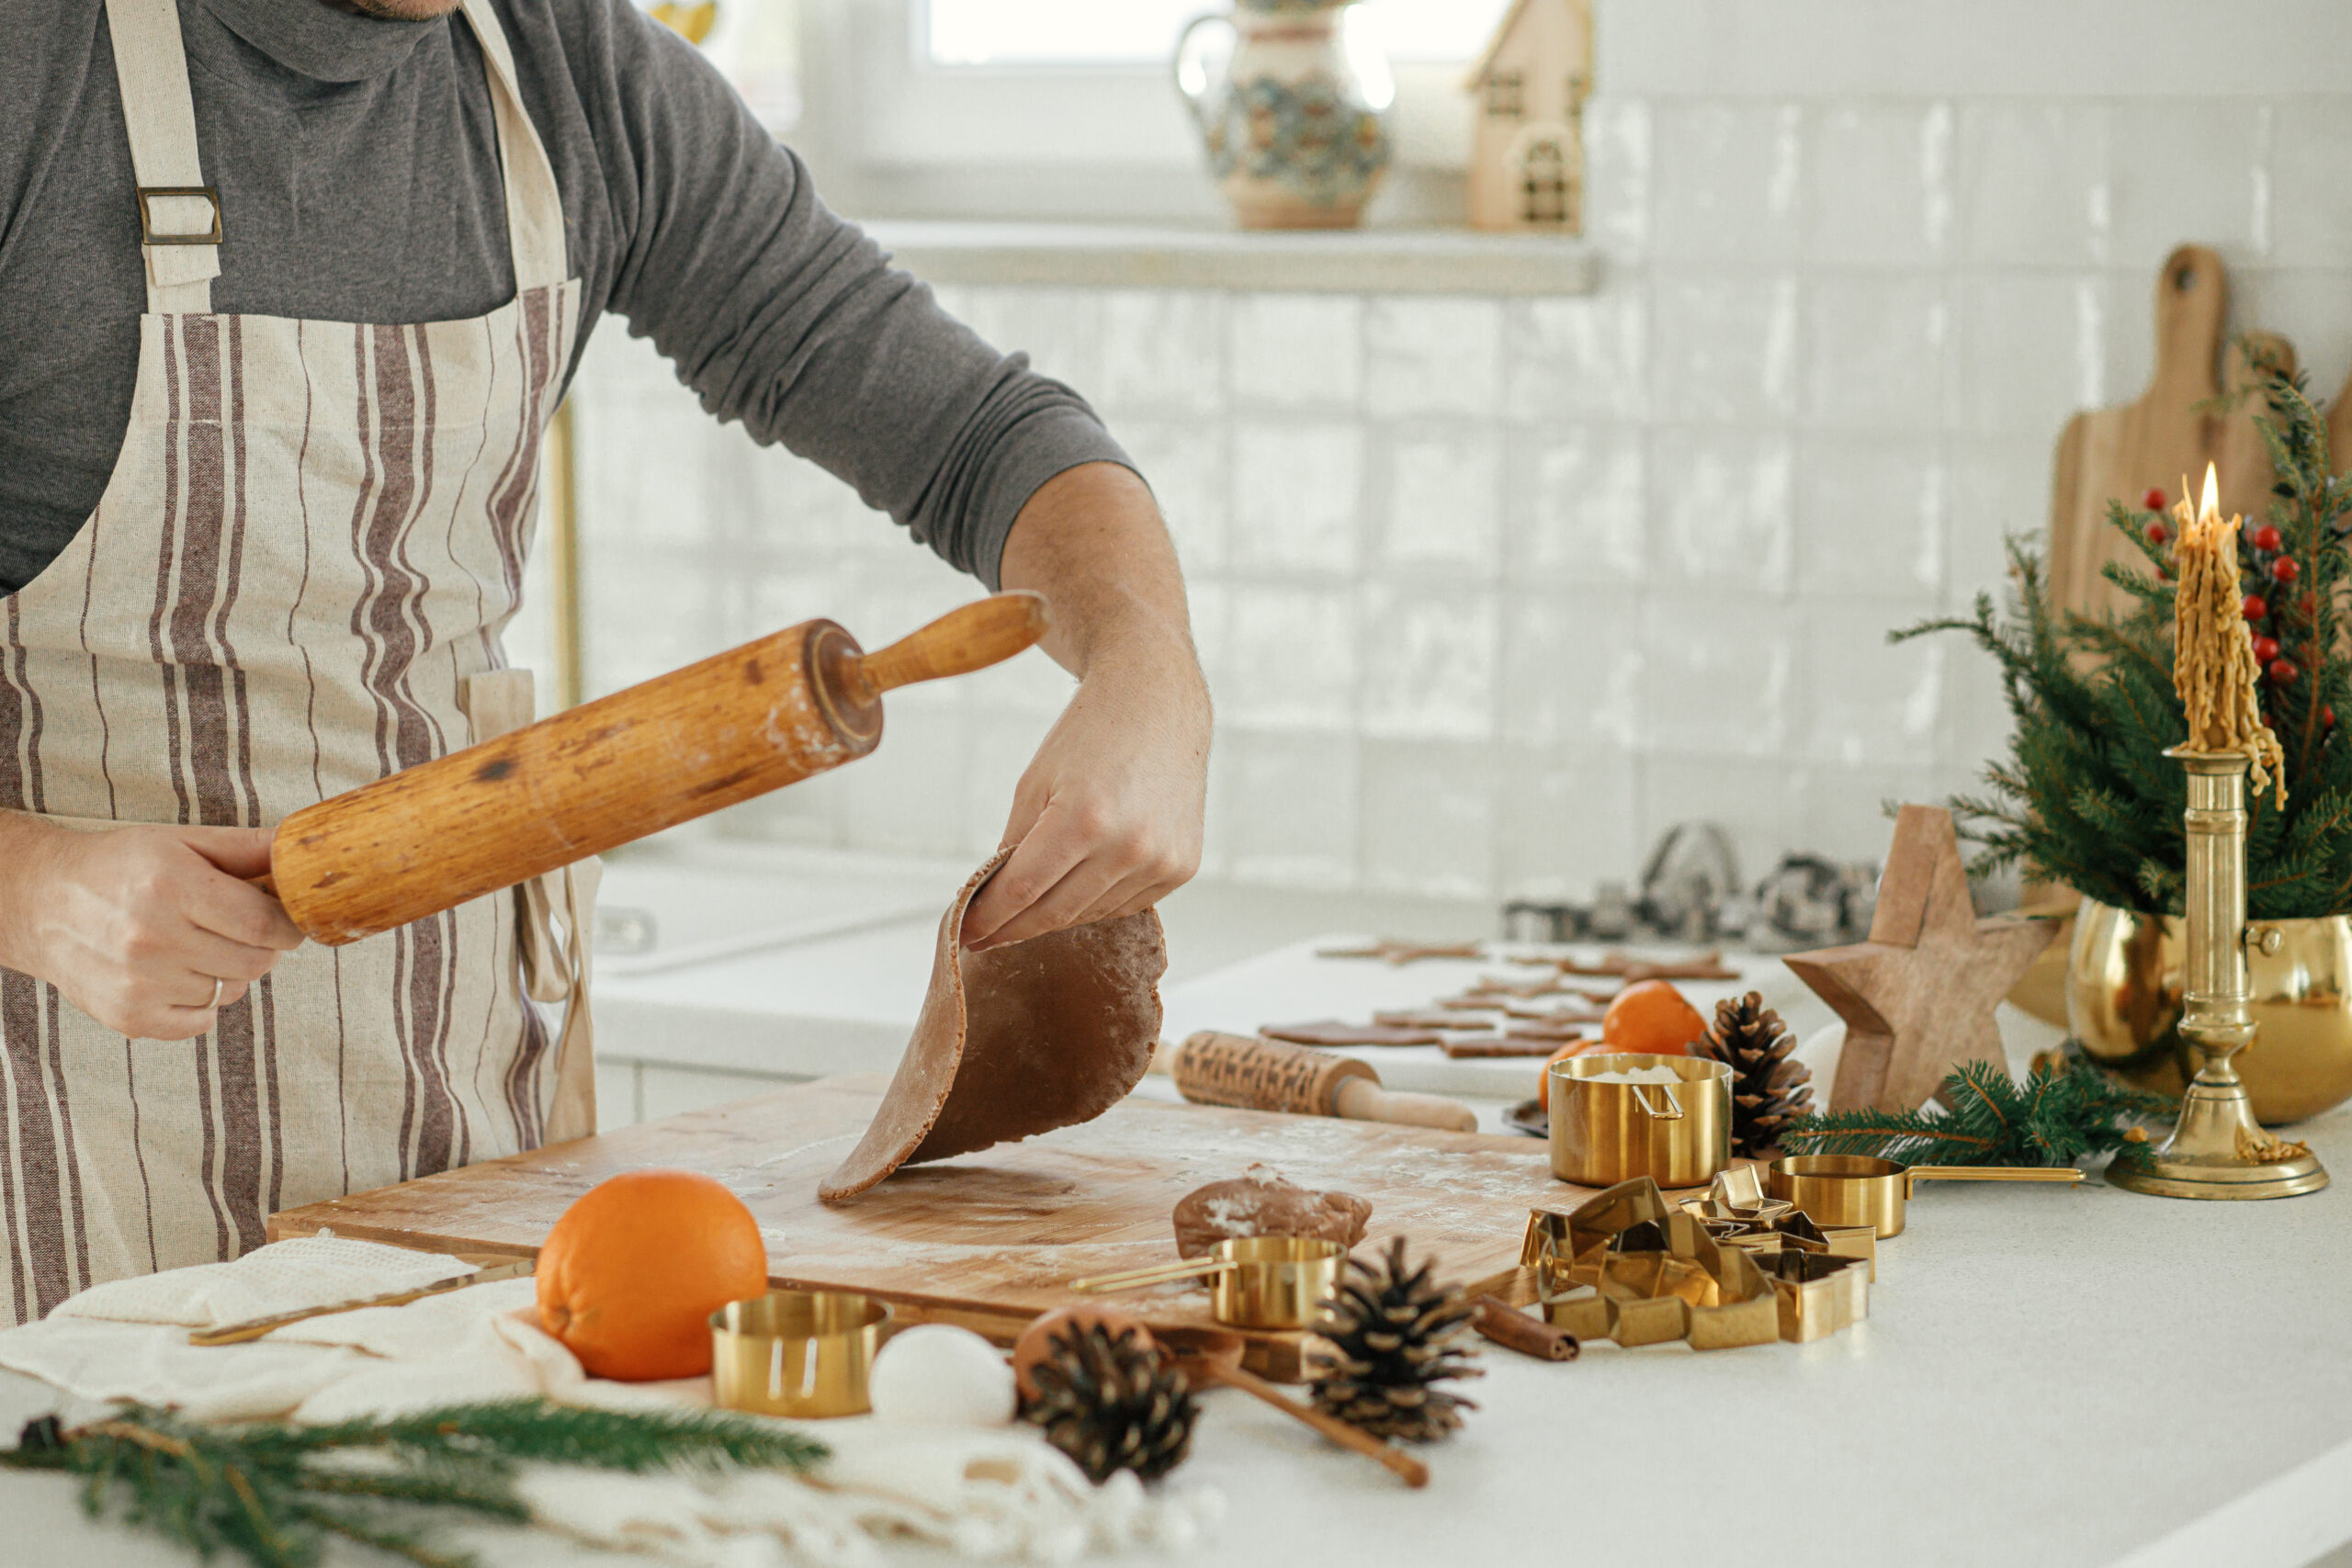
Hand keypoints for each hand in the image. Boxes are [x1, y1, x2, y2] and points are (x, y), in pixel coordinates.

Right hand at [0, 816, 305, 1040]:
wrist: (43, 903)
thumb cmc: (119, 867)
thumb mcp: (181, 842)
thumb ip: (247, 848)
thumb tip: (300, 855)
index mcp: (171, 887)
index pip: (263, 924)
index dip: (289, 927)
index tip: (291, 922)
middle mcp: (152, 938)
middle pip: (253, 962)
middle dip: (264, 948)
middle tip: (247, 931)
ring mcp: (139, 983)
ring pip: (230, 992)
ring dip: (230, 973)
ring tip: (202, 946)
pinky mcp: (128, 1016)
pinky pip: (201, 1022)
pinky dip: (204, 1004)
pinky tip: (181, 974)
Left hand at [961, 650, 1209, 951]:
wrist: (1157, 703)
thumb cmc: (1091, 734)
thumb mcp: (1035, 783)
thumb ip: (1014, 845)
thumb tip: (994, 900)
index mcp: (1083, 818)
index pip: (1022, 891)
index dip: (988, 919)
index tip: (965, 934)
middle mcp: (1129, 846)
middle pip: (1056, 913)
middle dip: (1013, 928)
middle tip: (986, 936)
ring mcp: (1161, 860)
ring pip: (1091, 914)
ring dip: (1055, 916)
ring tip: (1031, 907)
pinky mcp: (1182, 867)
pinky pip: (1127, 905)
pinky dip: (1096, 902)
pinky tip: (1079, 886)